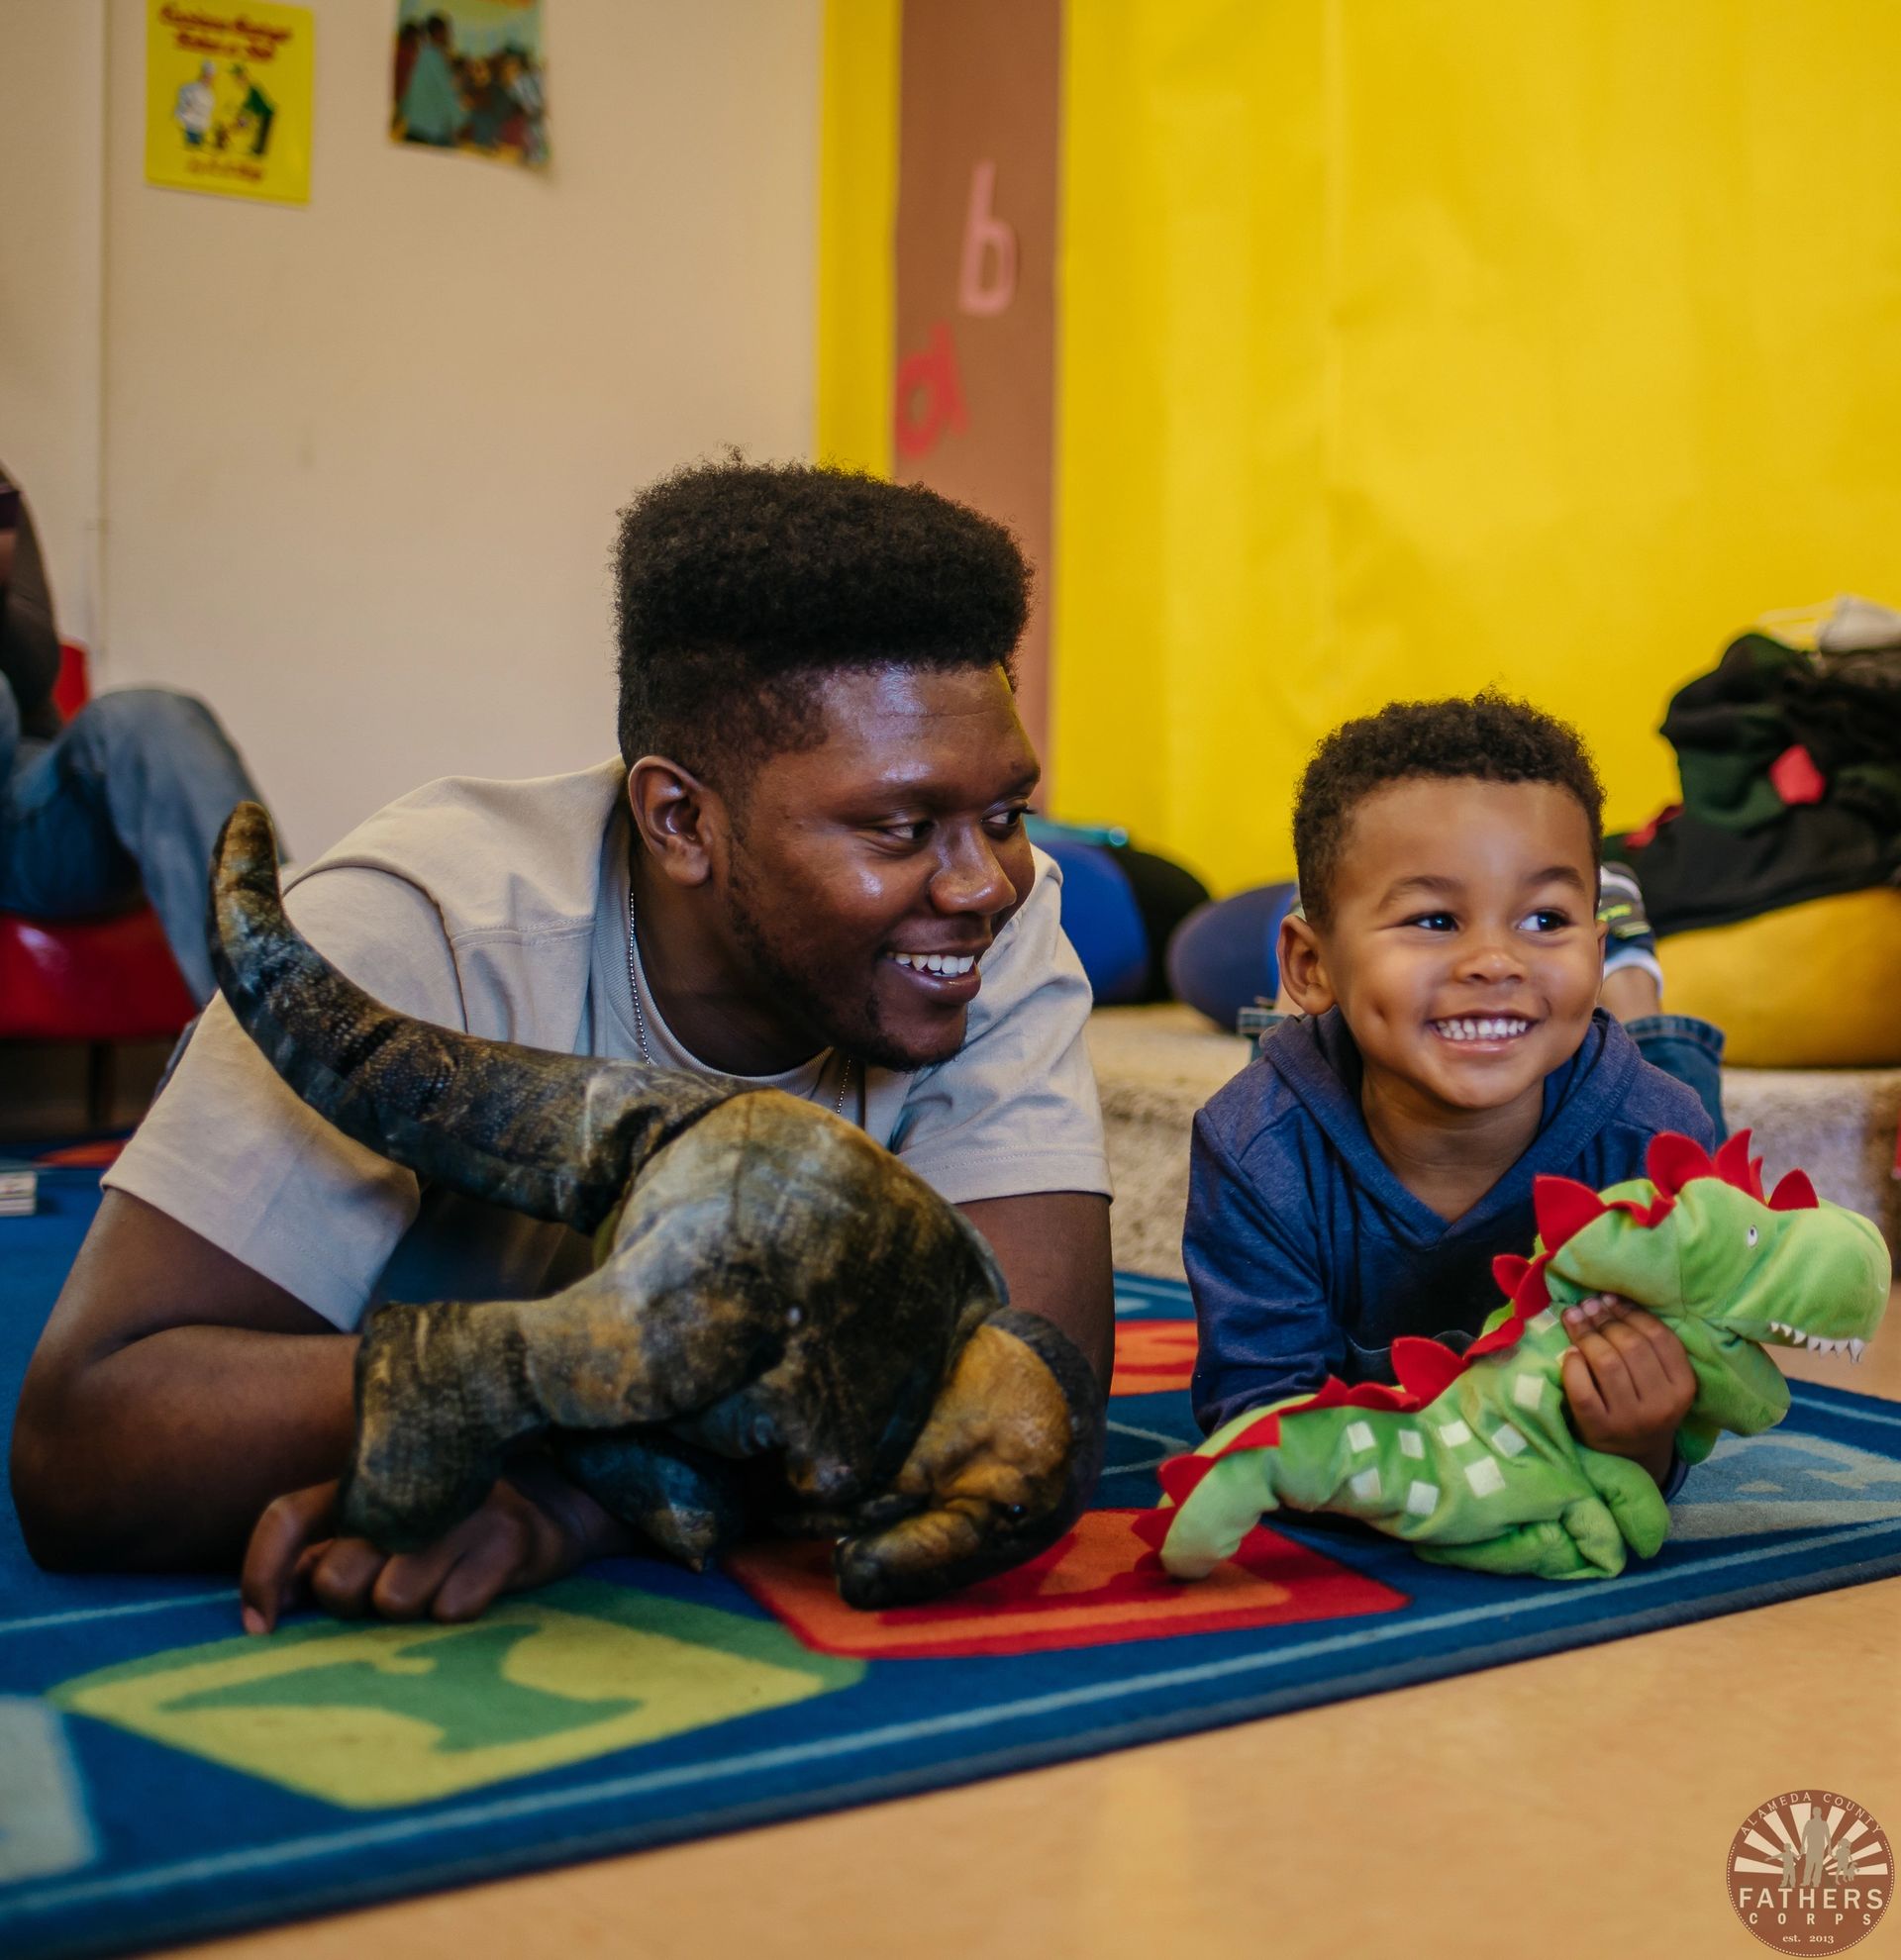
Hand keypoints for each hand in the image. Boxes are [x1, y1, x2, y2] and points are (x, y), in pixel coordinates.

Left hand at [238, 1462, 626, 1633]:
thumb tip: (269, 1610)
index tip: (262, 1627)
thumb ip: (323, 1558)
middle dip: (354, 1603)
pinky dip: (458, 1609)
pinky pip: (451, 1610)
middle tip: (388, 1588)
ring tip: (440, 1580)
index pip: (287, 1518)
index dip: (262, 1573)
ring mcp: (460, 1510)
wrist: (557, 1502)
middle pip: (338, 1579)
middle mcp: (409, 1487)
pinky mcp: (507, 1538)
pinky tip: (476, 1582)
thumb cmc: (448, 1528)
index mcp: (366, 1480)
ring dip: (412, 1609)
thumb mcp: (385, 1531)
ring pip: (393, 1601)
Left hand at [1559, 1295, 1695, 1486]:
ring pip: (1607, 1363)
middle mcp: (1661, 1405)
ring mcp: (1629, 1419)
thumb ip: (1648, 1348)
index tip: (1609, 1298)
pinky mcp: (1599, 1429)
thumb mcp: (1662, 1382)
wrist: (1634, 1458)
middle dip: (1604, 1318)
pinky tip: (1569, 1353)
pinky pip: (1583, 1390)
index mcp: (1683, 1388)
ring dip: (1586, 1334)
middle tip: (1586, 1305)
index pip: (1659, 1337)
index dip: (1631, 1312)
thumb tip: (1609, 1298)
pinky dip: (1573, 1366)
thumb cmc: (1645, 1406)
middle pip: (1630, 1346)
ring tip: (1573, 1318)